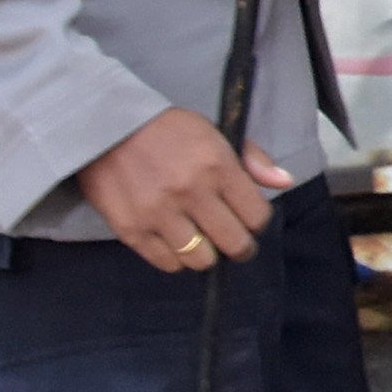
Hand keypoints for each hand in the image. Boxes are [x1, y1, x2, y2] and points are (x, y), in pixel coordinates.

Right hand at [77, 109, 291, 273]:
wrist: (106, 127)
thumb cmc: (167, 130)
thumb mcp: (213, 132)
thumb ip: (251, 158)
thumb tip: (285, 182)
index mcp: (216, 165)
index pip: (257, 216)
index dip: (256, 222)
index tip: (248, 219)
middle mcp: (190, 192)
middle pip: (235, 245)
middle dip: (240, 246)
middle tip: (232, 240)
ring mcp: (159, 213)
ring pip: (202, 260)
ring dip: (206, 254)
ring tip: (200, 239)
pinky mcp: (132, 229)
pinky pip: (167, 263)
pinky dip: (175, 258)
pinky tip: (174, 240)